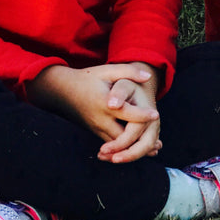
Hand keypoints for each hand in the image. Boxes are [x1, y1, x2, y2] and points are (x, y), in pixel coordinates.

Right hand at [27, 62, 160, 163]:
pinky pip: (111, 143)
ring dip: (133, 148)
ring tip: (153, 149)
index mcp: (104, 103)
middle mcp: (100, 119)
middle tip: (158, 144)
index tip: (156, 114)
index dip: (141, 114)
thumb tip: (148, 76)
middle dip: (138, 142)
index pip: (126, 113)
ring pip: (116, 145)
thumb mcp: (107, 70)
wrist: (62, 91)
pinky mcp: (94, 131)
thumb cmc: (87, 78)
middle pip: (121, 137)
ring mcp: (96, 128)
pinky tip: (139, 149)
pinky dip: (125, 147)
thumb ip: (128, 71)